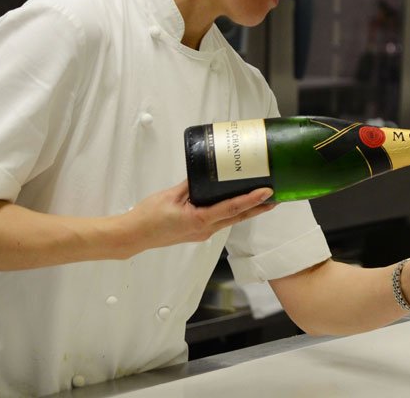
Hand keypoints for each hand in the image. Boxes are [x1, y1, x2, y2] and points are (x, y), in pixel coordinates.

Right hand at [125, 181, 275, 253]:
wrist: (133, 236)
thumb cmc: (148, 217)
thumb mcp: (170, 195)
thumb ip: (190, 184)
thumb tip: (204, 173)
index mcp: (199, 219)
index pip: (232, 208)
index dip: (251, 200)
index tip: (267, 193)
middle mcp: (205, 230)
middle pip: (237, 217)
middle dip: (258, 207)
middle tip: (276, 197)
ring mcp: (202, 233)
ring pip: (230, 221)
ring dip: (247, 211)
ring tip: (261, 199)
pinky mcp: (197, 233)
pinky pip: (219, 222)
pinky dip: (231, 213)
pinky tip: (235, 204)